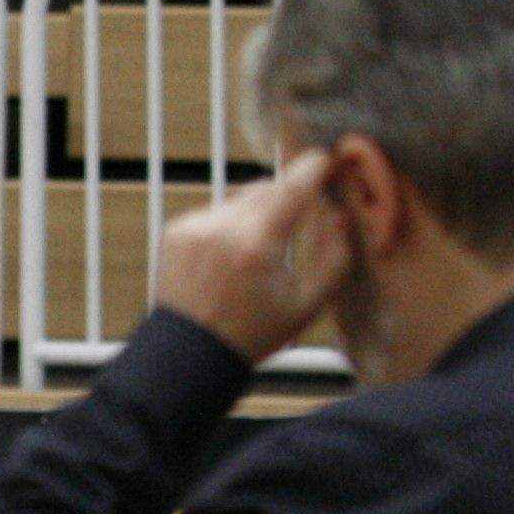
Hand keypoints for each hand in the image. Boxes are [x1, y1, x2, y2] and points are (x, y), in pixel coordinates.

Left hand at [152, 150, 356, 364]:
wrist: (189, 354)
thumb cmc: (252, 334)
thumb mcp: (308, 304)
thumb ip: (335, 256)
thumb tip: (338, 214)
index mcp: (256, 243)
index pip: (292, 186)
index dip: (313, 168)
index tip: (325, 159)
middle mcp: (222, 227)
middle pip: (267, 188)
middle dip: (285, 199)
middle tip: (293, 226)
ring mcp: (194, 226)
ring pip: (240, 200)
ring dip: (256, 214)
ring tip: (254, 257)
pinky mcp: (175, 231)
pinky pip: (214, 213)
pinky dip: (228, 226)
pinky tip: (227, 261)